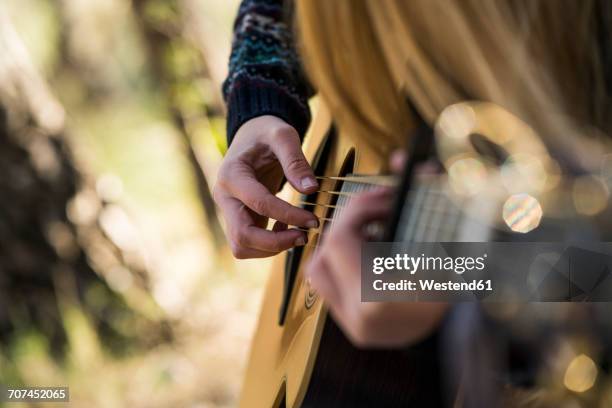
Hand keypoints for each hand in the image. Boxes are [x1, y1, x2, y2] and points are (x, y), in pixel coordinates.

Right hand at [214, 116, 318, 257]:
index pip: (259, 203)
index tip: (313, 220)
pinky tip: (286, 229)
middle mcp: (224, 196)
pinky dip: (269, 245)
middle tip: (304, 236)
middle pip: (242, 236)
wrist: (252, 135)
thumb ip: (296, 160)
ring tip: (296, 233)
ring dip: (271, 248)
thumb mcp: (283, 135)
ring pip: (241, 247)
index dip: (288, 215)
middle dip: (275, 243)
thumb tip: (311, 190)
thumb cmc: (267, 132)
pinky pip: (249, 245)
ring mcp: (229, 211)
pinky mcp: (238, 220)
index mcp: (231, 174)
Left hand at [305, 155, 446, 347]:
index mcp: (380, 298)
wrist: (471, 330)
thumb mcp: (446, 234)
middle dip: (350, 226)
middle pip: (326, 253)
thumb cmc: (462, 280)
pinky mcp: (357, 331)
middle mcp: (361, 319)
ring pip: (322, 272)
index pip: (341, 239)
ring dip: (343, 247)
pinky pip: (333, 289)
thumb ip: (424, 193)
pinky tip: (375, 258)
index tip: (385, 197)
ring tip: (377, 236)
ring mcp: (356, 328)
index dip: (359, 209)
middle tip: (380, 212)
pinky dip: (347, 268)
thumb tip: (399, 160)